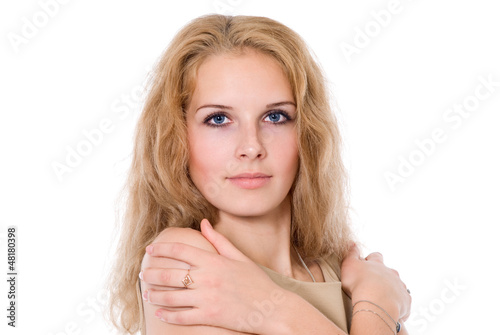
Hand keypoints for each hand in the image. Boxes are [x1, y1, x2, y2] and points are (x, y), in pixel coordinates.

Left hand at [141, 219, 285, 333]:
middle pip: (170, 274)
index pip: (180, 251)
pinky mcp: (209, 317)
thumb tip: (203, 223)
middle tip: (143, 273)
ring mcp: (206, 299)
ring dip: (155, 295)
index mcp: (214, 261)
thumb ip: (218, 240)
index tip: (151, 249)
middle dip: (152, 273)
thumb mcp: (239, 257)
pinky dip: (168, 315)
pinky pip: (182, 317)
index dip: (162, 248)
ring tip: (147, 294)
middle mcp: (207, 278)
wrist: (272, 308)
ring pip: (171, 297)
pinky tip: (160, 313)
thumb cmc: (257, 281)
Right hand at [341, 244, 410, 321]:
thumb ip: (351, 253)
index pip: (376, 256)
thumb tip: (353, 244)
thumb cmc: (359, 283)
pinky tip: (389, 308)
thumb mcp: (349, 264)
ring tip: (381, 298)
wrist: (375, 302)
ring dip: (391, 290)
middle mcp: (391, 273)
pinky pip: (403, 301)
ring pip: (398, 285)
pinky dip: (397, 304)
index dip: (371, 259)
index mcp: (378, 264)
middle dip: (383, 276)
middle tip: (373, 284)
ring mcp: (400, 286)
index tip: (366, 264)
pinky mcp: (405, 300)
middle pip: (389, 271)